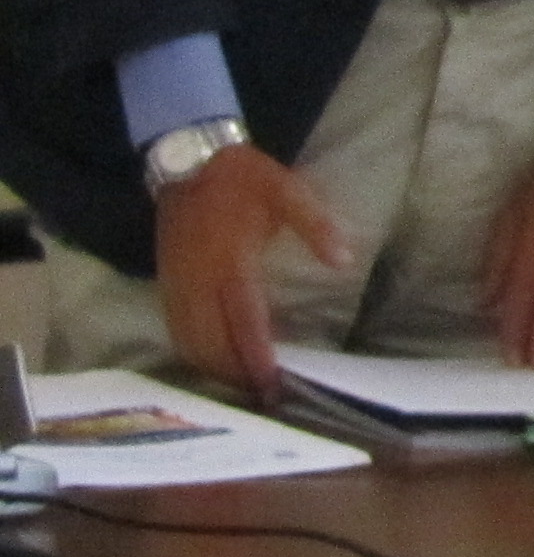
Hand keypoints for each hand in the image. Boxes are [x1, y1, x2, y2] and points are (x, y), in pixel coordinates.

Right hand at [152, 143, 352, 397]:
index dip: (256, 357)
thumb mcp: (287, 191)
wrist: (189, 160)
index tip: (271, 384)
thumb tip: (343, 261)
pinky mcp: (165, 283)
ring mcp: (177, 285)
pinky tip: (210, 361)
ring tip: (239, 387)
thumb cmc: (243, 178)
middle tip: (260, 396)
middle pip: (211, 344)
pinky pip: (175, 330)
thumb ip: (315, 226)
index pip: (244, 322)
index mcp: (231, 262)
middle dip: (233, 374)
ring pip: (189, 343)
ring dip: (211, 368)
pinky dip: (192, 352)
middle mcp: (198, 282)